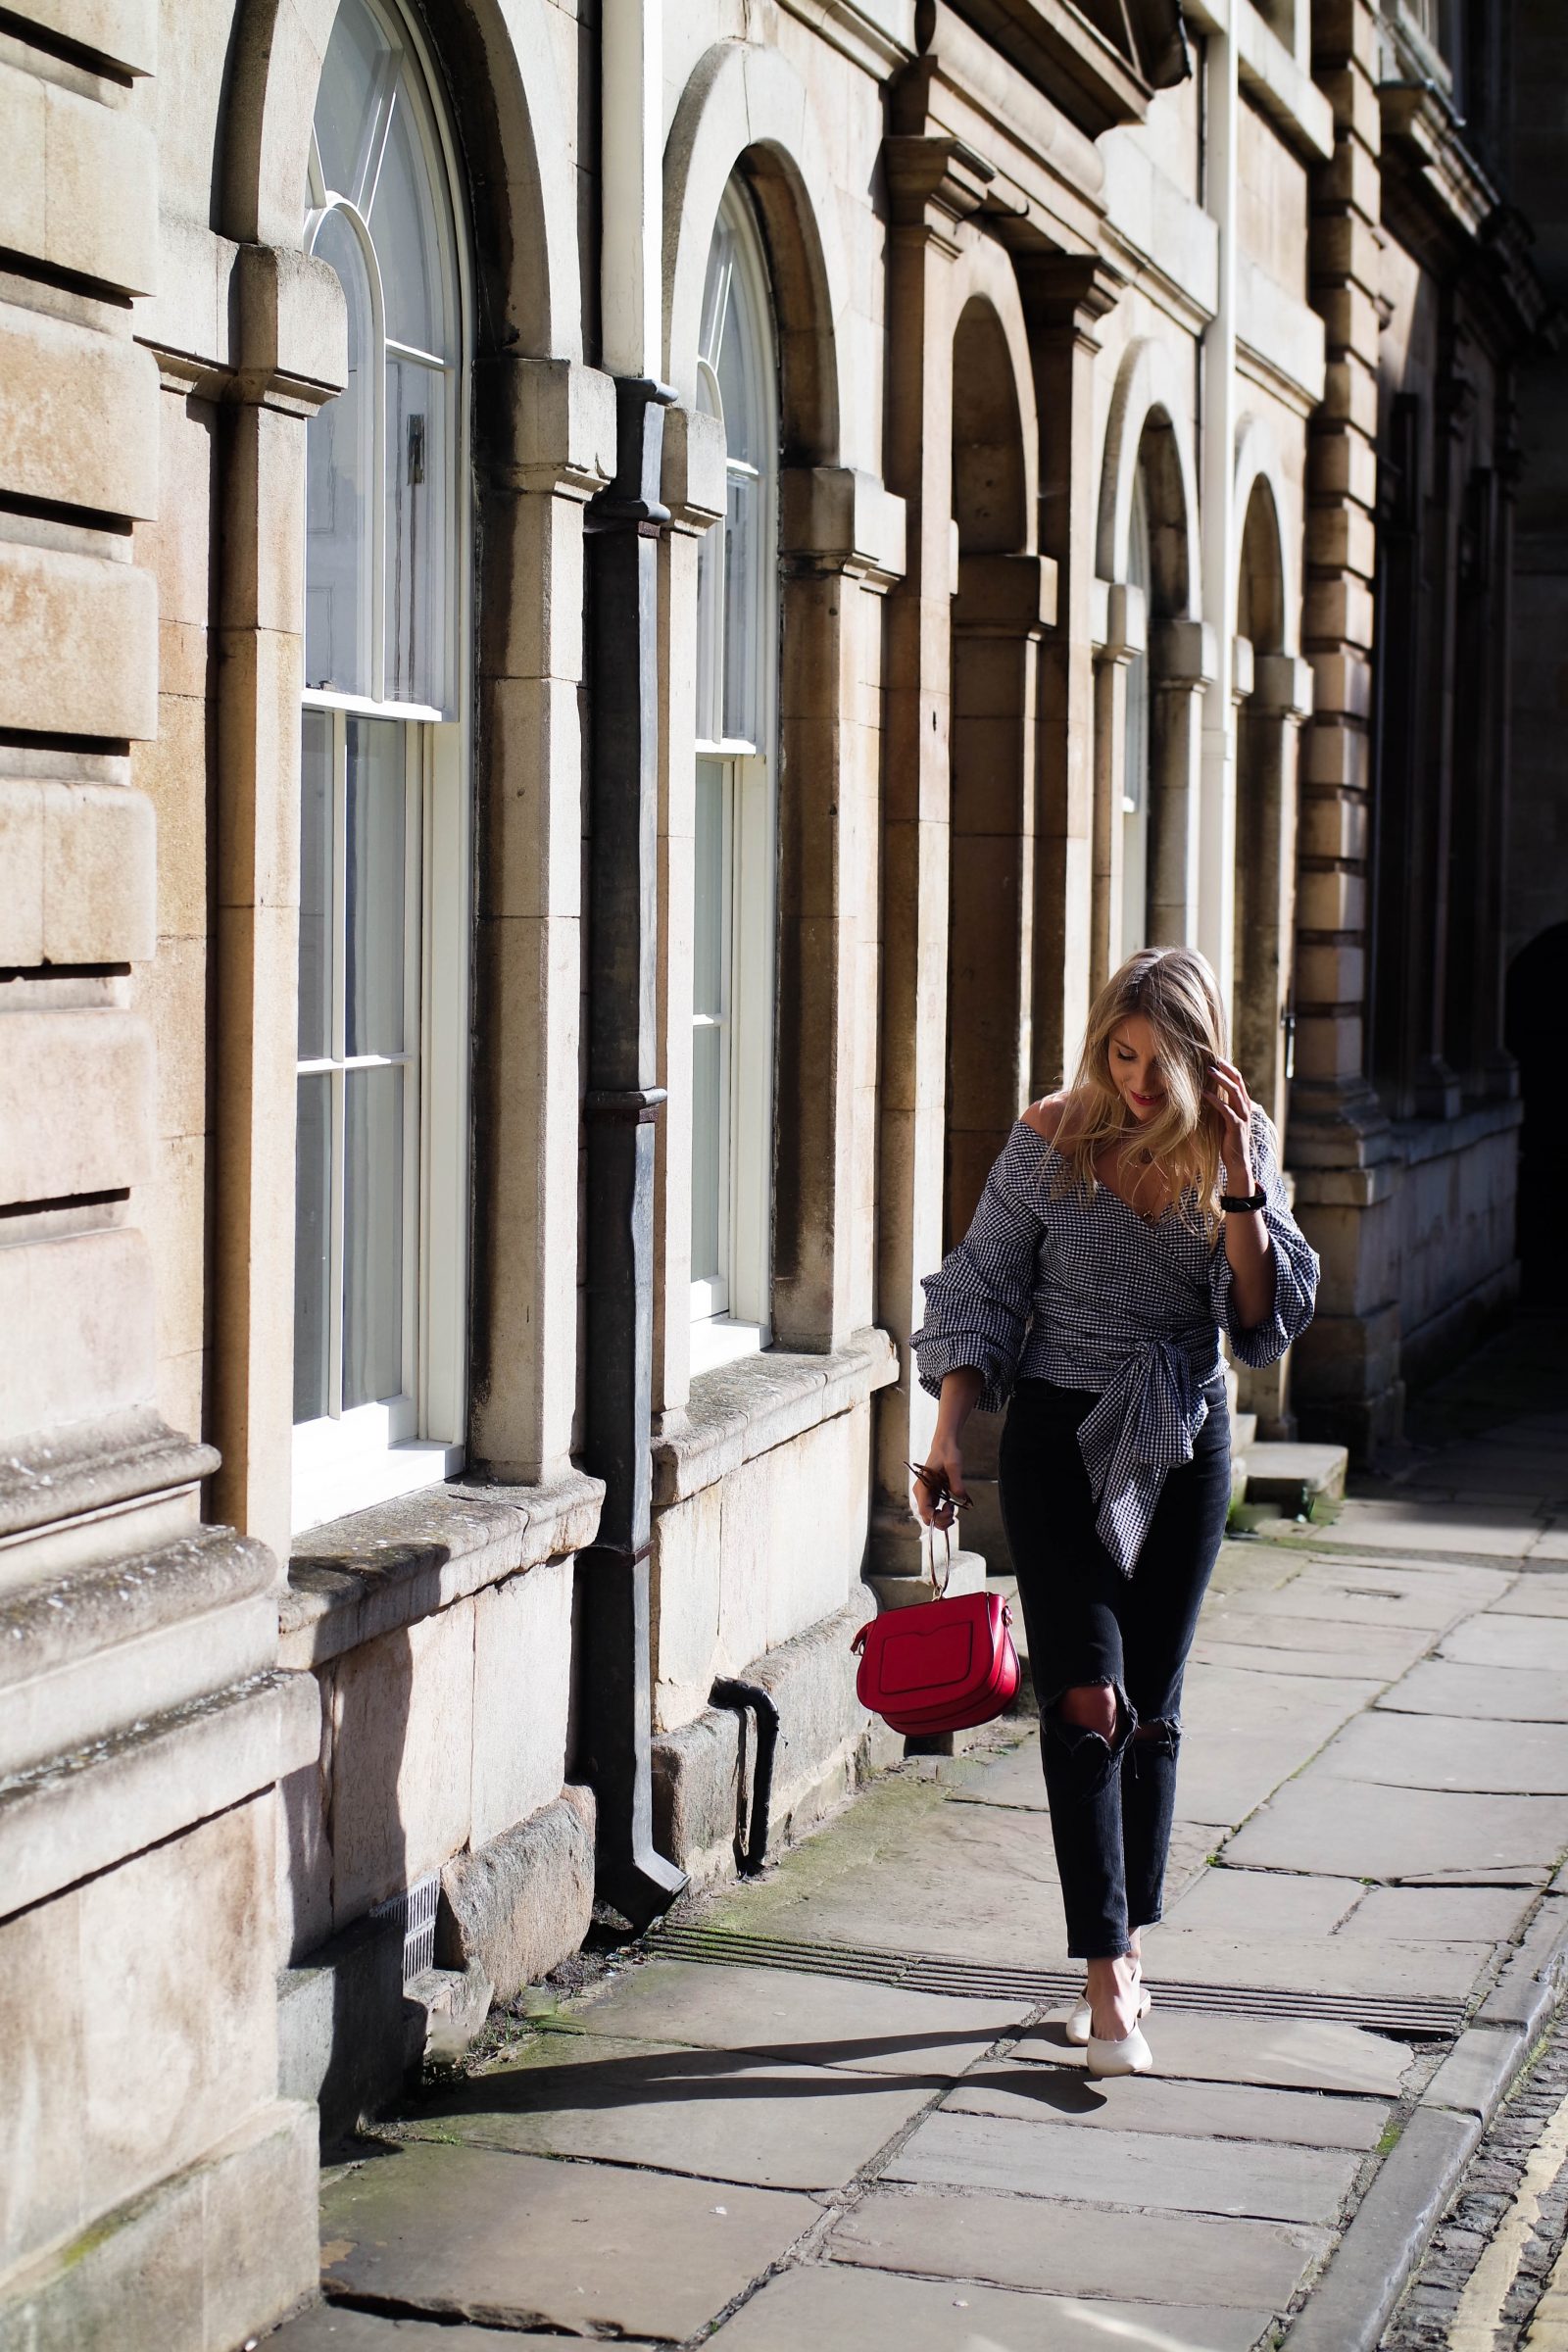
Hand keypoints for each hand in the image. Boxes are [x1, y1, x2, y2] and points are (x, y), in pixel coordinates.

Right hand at [910, 1439, 968, 1529]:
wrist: (944, 1445)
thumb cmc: (947, 1452)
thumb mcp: (954, 1465)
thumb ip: (956, 1481)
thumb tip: (961, 1496)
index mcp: (922, 1486)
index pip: (924, 1510)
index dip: (937, 1517)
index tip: (950, 1511)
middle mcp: (921, 1492)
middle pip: (926, 1517)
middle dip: (939, 1520)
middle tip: (953, 1514)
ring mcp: (925, 1494)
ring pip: (930, 1515)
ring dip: (941, 1518)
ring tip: (952, 1509)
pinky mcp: (931, 1494)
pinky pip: (934, 1509)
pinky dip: (942, 1513)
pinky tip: (951, 1507)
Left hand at [1206, 1057, 1254, 1189]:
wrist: (1238, 1162)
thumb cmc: (1229, 1142)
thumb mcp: (1225, 1121)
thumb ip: (1222, 1108)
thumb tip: (1209, 1095)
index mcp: (1244, 1106)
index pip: (1239, 1082)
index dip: (1230, 1069)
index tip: (1218, 1059)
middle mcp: (1246, 1109)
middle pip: (1238, 1083)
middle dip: (1226, 1069)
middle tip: (1214, 1059)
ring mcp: (1242, 1118)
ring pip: (1234, 1093)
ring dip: (1221, 1080)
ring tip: (1209, 1071)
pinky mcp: (1236, 1127)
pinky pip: (1226, 1110)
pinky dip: (1215, 1101)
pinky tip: (1205, 1094)